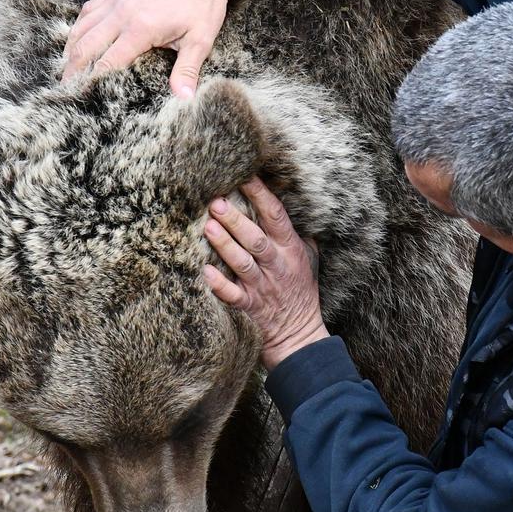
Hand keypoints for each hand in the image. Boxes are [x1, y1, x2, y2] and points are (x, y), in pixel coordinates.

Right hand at [62, 0, 260, 96]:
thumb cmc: (204, 2)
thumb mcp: (200, 40)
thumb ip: (187, 70)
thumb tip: (184, 98)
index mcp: (141, 29)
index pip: (107, 61)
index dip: (91, 79)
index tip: (80, 95)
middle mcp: (123, 13)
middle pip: (87, 45)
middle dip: (73, 68)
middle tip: (64, 87)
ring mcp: (119, 0)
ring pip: (83, 25)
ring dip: (72, 47)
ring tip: (65, 66)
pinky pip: (91, 8)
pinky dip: (80, 24)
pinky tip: (78, 35)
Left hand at [201, 179, 327, 368]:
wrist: (299, 335)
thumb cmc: (301, 292)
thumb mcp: (308, 260)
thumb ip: (298, 234)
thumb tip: (289, 205)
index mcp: (290, 249)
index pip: (276, 217)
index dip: (261, 195)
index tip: (245, 176)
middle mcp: (276, 266)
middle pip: (256, 238)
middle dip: (235, 219)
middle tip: (215, 201)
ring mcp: (263, 287)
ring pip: (243, 263)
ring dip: (225, 245)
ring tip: (207, 227)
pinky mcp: (250, 307)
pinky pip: (234, 295)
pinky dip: (220, 285)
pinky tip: (204, 272)